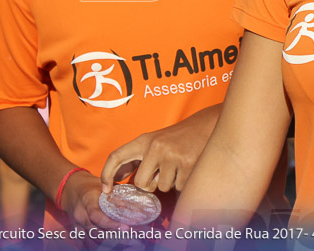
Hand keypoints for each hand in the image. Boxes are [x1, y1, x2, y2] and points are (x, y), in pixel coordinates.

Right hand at [60, 170, 125, 239]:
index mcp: (87, 201)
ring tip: (120, 236)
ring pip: (91, 237)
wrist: (71, 190)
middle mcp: (80, 214)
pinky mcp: (77, 229)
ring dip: (105, 238)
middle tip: (126, 233)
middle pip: (94, 230)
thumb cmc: (91, 187)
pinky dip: (98, 241)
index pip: (97, 216)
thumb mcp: (103, 187)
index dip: (110, 224)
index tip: (125, 227)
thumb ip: (116, 195)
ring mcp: (77, 224)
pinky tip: (109, 238)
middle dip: (111, 233)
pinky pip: (86, 240)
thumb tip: (134, 204)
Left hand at [101, 108, 216, 192]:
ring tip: (179, 166)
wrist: (207, 124)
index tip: (107, 189)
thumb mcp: (155, 141)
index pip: (116, 156)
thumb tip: (118, 177)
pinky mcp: (189, 164)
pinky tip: (188, 168)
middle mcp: (156, 147)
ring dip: (170, 182)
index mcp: (144, 140)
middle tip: (161, 175)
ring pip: (162, 187)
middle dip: (150, 185)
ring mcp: (173, 156)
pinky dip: (183, 182)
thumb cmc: (178, 137)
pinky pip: (179, 187)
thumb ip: (138, 157)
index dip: (107, 174)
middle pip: (141, 183)